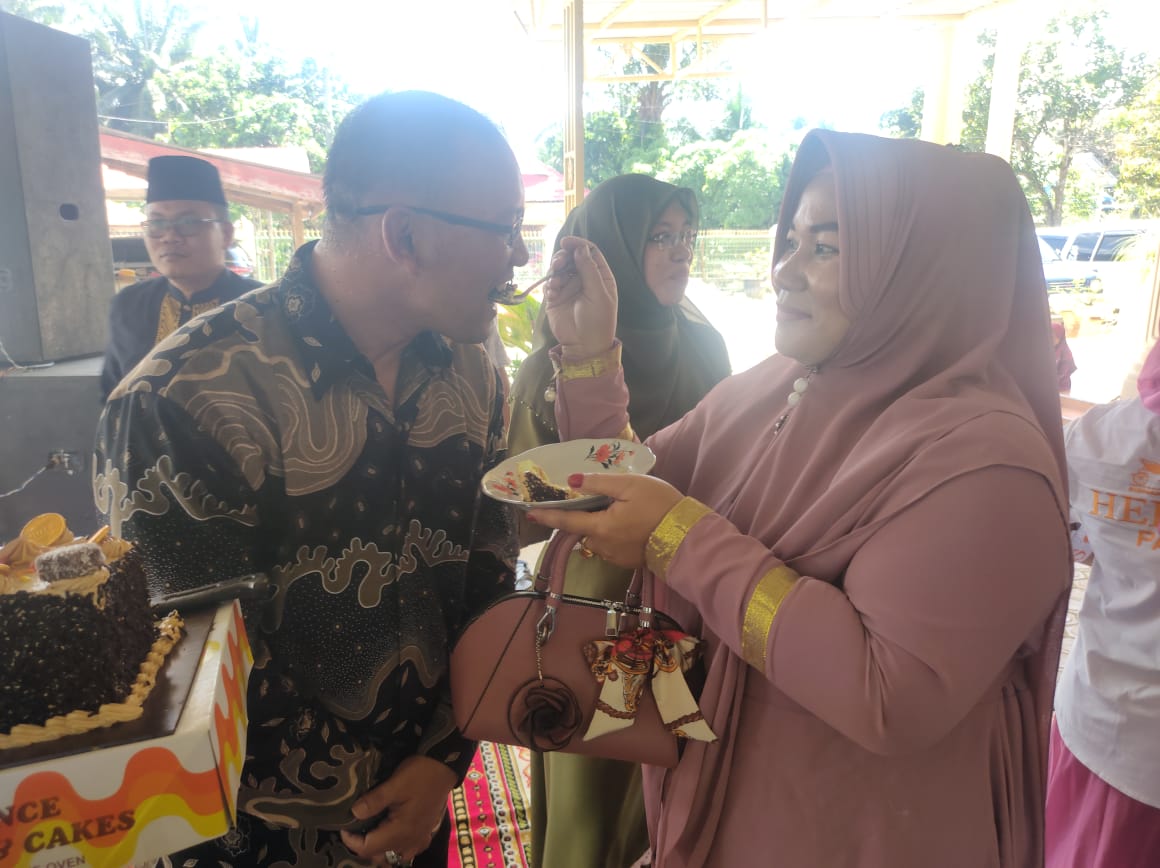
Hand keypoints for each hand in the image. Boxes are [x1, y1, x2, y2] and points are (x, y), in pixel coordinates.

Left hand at [339, 755, 456, 865]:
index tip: (343, 826)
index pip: (368, 848)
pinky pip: (408, 849)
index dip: (352, 841)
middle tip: (354, 828)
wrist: (445, 765)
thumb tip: (353, 813)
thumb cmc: (420, 774)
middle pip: (379, 855)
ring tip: (371, 831)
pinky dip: (397, 846)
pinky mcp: (426, 831)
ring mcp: (420, 838)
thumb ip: (373, 801)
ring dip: (380, 848)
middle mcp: (410, 840)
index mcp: (401, 831)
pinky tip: (392, 833)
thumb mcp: (395, 784)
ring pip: (394, 854)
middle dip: (364, 845)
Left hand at [528, 473, 684, 569]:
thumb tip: (572, 482)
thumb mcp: (630, 485)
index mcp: (601, 527)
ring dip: (601, 525)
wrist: (688, 536)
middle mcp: (603, 546)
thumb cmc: (660, 506)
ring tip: (622, 509)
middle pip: (584, 529)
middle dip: (585, 516)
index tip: (529, 514)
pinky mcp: (628, 561)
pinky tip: (631, 524)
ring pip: (598, 537)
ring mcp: (616, 557)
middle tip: (599, 500)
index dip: (547, 517)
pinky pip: (611, 545)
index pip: (566, 521)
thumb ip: (599, 484)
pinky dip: (614, 534)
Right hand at [542, 237, 616, 358]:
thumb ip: (589, 270)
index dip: (579, 244)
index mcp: (600, 277)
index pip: (590, 252)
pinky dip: (549, 284)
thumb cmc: (598, 321)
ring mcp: (569, 288)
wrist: (584, 345)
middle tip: (559, 263)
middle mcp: (584, 279)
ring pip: (559, 268)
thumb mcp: (598, 294)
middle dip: (563, 256)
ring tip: (556, 281)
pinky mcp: (555, 297)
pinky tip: (552, 293)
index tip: (567, 242)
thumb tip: (580, 248)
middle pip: (572, 257)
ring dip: (555, 270)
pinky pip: (549, 283)